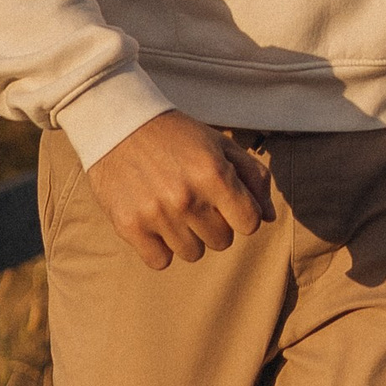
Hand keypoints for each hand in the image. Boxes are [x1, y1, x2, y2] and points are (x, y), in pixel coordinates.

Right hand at [85, 112, 271, 272]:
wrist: (116, 124)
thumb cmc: (176, 135)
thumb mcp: (220, 145)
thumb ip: (253, 177)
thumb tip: (270, 217)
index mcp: (214, 174)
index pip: (250, 223)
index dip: (241, 214)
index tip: (226, 202)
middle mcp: (187, 197)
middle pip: (222, 242)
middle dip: (214, 224)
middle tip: (195, 201)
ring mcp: (156, 214)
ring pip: (192, 253)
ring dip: (187, 236)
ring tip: (172, 208)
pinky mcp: (129, 226)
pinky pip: (160, 261)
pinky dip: (159, 247)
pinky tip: (154, 222)